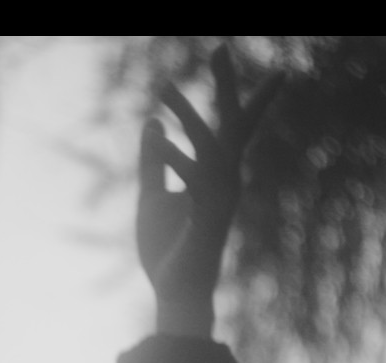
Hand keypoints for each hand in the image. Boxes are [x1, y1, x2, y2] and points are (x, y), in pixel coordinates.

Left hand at [139, 47, 280, 338]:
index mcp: (216, 174)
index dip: (231, 90)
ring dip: (187, 116)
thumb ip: (154, 161)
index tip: (226, 51)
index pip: (229, 125)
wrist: (174, 292)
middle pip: (233, 125)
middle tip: (221, 47)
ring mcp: (220, 200)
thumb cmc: (169, 247)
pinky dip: (177, 159)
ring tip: (164, 88)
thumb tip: (152, 124)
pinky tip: (160, 137)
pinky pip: (194, 182)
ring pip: (211, 147)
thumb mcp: (152, 195)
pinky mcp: (206, 220)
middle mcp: (225, 181)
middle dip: (229, 87)